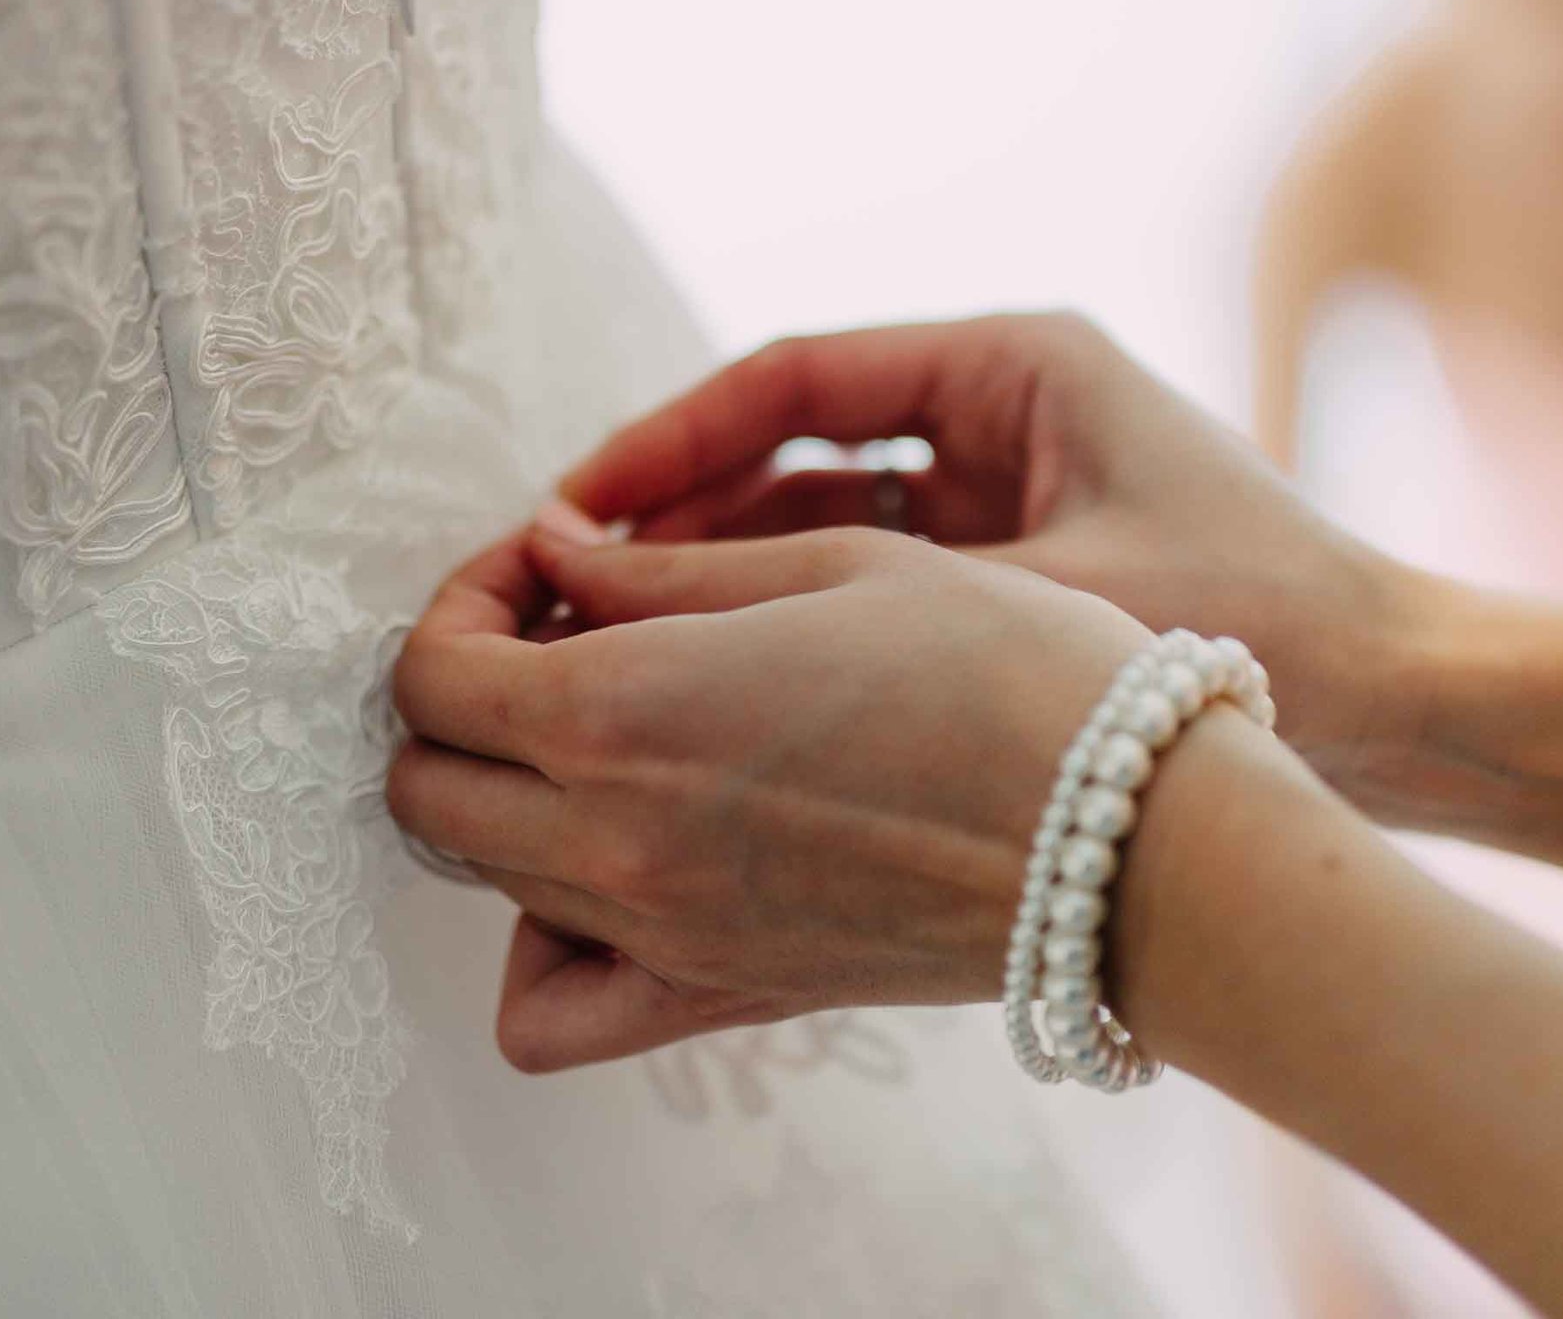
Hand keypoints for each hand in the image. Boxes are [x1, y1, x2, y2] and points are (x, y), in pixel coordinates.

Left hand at [389, 517, 1151, 1071]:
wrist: (1136, 838)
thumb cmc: (1010, 672)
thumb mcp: (832, 565)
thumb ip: (658, 571)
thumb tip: (552, 551)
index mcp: (622, 712)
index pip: (432, 672)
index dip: (464, 599)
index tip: (541, 566)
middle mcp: (613, 838)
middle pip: (425, 782)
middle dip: (462, 691)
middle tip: (557, 634)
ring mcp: (658, 933)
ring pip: (480, 874)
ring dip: (499, 790)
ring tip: (599, 727)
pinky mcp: (717, 994)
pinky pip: (550, 1010)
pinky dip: (534, 948)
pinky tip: (598, 872)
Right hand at [558, 314, 1439, 813]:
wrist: (1420, 715)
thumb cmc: (1266, 631)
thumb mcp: (1042, 598)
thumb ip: (846, 591)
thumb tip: (647, 593)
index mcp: (1016, 363)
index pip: (792, 378)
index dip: (666, 443)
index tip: (569, 513)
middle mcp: (1004, 411)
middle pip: (794, 447)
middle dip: (679, 517)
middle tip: (562, 591)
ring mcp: (1010, 492)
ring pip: (822, 520)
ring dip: (726, 573)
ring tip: (612, 644)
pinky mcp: (1020, 571)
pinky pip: (873, 583)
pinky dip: (799, 621)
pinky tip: (714, 683)